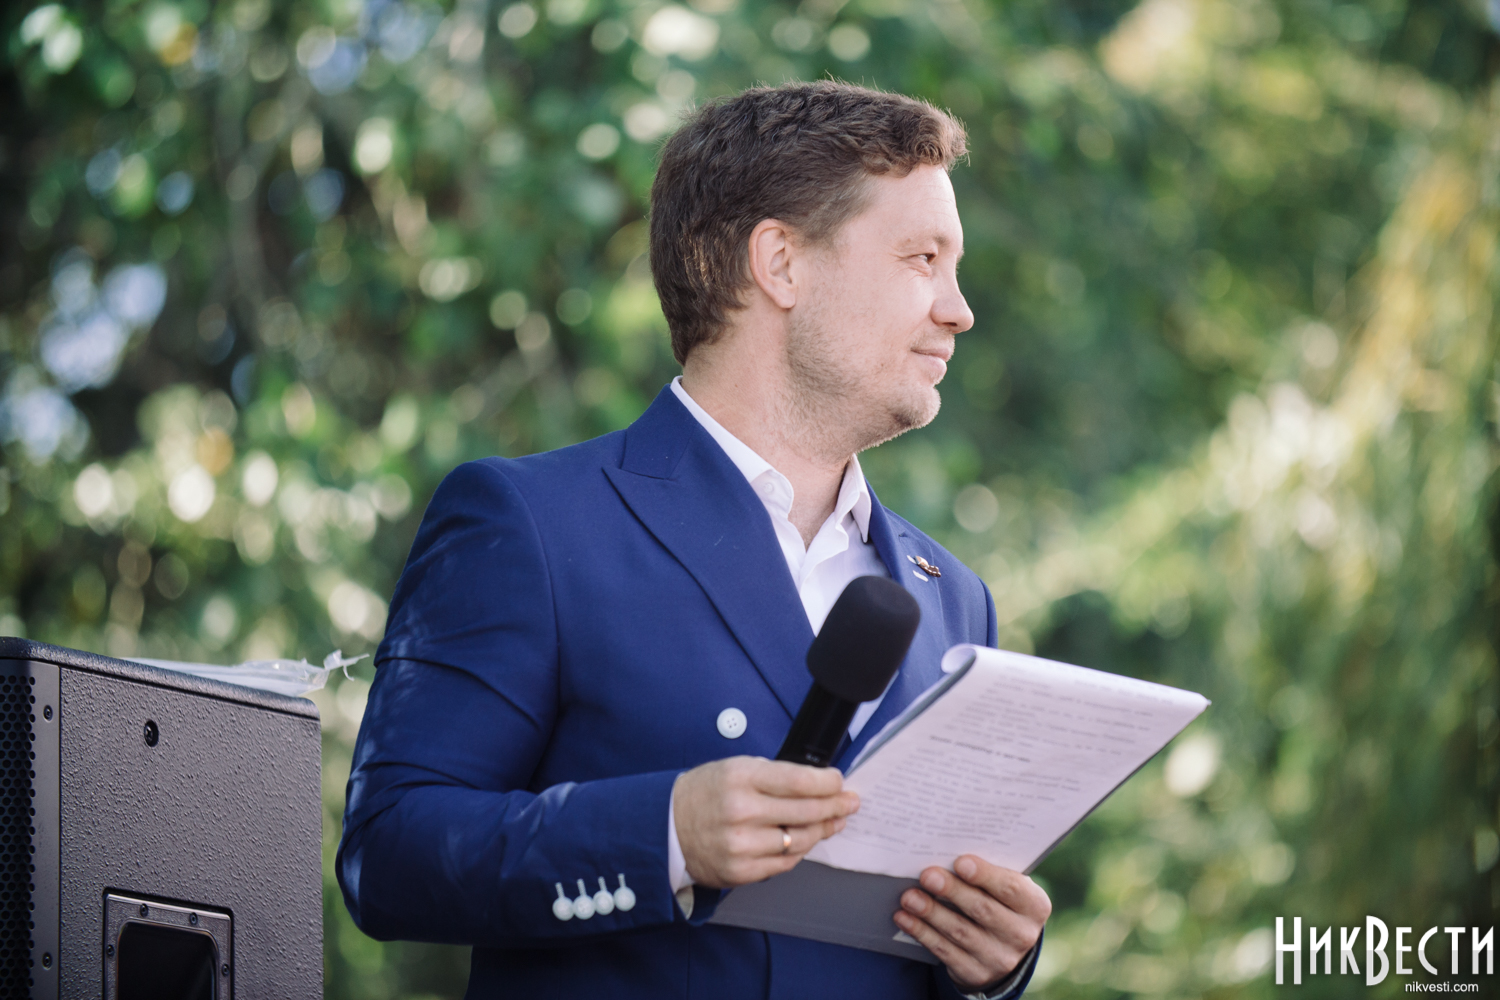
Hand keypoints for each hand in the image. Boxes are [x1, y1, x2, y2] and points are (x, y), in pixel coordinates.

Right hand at [672, 756, 858, 888]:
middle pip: (806, 812)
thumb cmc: (704, 794)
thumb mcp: (735, 768)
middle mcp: (741, 811)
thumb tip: (816, 783)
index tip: (839, 781)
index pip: (799, 781)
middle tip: (849, 802)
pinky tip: (807, 839)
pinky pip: (784, 863)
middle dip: (835, 806)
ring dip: (822, 830)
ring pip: (799, 841)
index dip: (827, 783)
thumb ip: (774, 775)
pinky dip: (799, 851)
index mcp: (740, 778)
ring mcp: (741, 845)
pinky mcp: (741, 871)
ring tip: (833, 821)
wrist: (667, 827)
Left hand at [894, 855, 1050, 993]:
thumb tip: (948, 851)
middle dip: (952, 891)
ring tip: (909, 896)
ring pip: (960, 932)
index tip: (960, 861)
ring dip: (931, 912)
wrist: (1002, 946)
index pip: (1011, 888)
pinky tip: (904, 917)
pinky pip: (945, 951)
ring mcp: (1000, 958)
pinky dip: (922, 932)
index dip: (985, 875)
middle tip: (927, 875)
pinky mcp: (976, 972)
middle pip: (983, 910)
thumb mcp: (1004, 885)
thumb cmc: (998, 900)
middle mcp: (1022, 934)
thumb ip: (987, 871)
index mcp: (1034, 906)